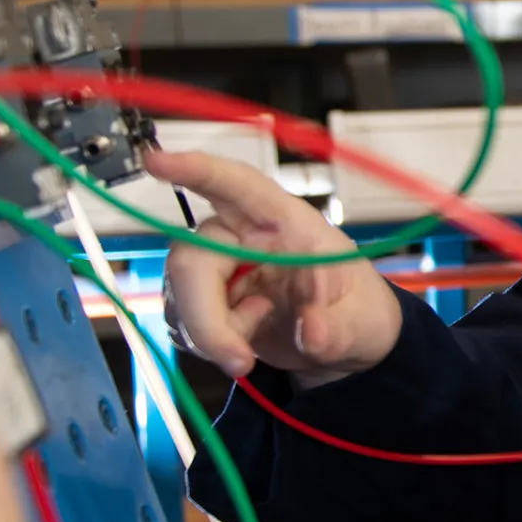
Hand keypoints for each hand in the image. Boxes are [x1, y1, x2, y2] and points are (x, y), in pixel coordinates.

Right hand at [145, 150, 401, 389]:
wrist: (346, 345)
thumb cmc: (356, 310)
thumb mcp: (364, 323)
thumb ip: (338, 329)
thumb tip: (314, 333)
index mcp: (284, 221)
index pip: (237, 184)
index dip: (197, 170)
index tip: (157, 162)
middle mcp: (243, 236)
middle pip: (193, 256)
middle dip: (203, 314)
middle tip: (236, 359)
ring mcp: (221, 268)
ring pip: (181, 292)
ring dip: (207, 334)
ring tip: (250, 352)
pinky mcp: (208, 301)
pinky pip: (182, 320)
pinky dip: (204, 344)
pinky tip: (239, 349)